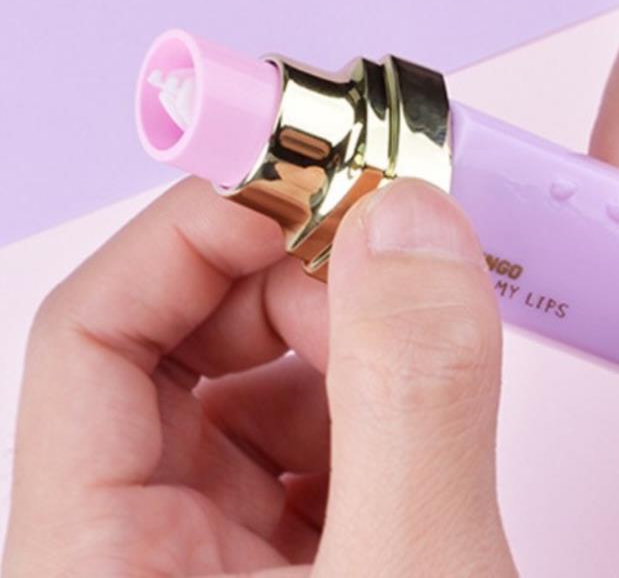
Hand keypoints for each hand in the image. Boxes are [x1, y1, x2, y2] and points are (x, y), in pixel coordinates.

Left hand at [2, 178, 515, 576]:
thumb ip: (411, 399)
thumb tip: (409, 226)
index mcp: (92, 570)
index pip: (92, 335)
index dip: (193, 234)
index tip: (307, 181)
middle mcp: (140, 554)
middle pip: (179, 342)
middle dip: (287, 275)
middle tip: (391, 256)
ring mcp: (222, 557)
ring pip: (255, 378)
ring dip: (339, 327)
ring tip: (420, 329)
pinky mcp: (300, 558)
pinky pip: (316, 425)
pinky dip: (371, 383)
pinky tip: (423, 395)